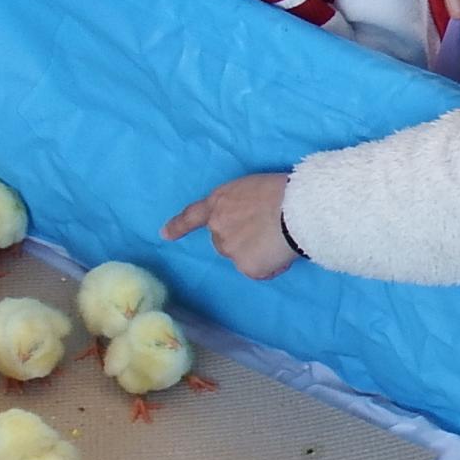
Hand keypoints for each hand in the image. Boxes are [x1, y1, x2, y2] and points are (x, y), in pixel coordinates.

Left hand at [163, 172, 296, 279]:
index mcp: (219, 202)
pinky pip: (260, 271)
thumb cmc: (282, 191)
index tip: (164, 234)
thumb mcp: (251, 188)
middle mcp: (218, 226)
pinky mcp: (246, 267)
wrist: (296, 209)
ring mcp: (230, 248)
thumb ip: (240, 205)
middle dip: (241, 240)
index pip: (192, 216)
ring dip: (257, 253)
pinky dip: (271, 266)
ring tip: (279, 239)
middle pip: (223, 242)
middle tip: (267, 231)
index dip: (178, 226)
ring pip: (242, 257)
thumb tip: (249, 222)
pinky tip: (282, 252)